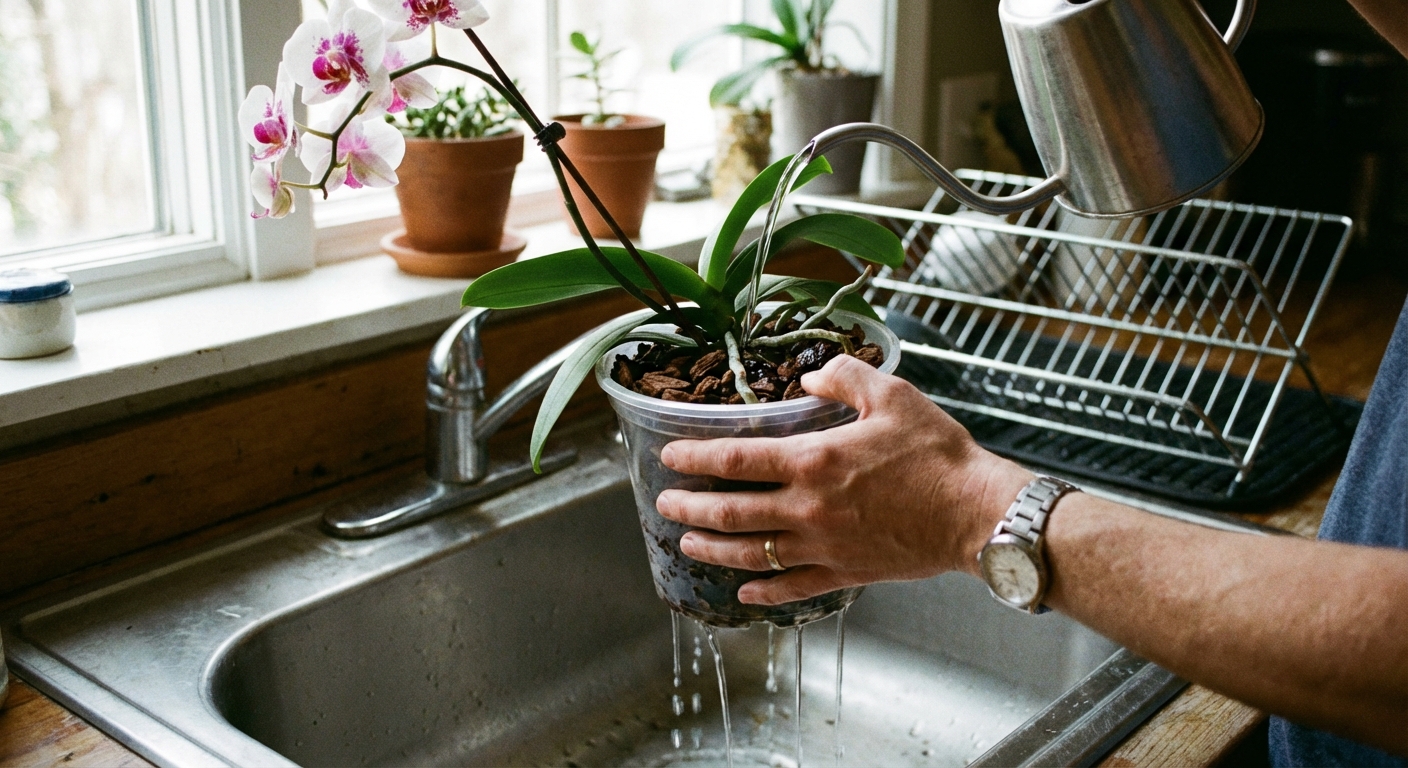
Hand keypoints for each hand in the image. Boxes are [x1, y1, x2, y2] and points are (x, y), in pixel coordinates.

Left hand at [655, 354, 1032, 604]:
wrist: (977, 514)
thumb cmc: (938, 454)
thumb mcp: (893, 396)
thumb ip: (844, 378)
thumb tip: (811, 375)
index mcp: (813, 461)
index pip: (736, 460)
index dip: (695, 459)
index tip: (669, 457)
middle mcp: (808, 508)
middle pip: (731, 512)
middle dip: (690, 508)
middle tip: (664, 504)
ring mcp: (823, 546)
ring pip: (752, 553)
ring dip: (712, 550)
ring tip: (687, 545)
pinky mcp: (845, 572)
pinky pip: (793, 587)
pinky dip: (764, 591)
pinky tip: (745, 592)